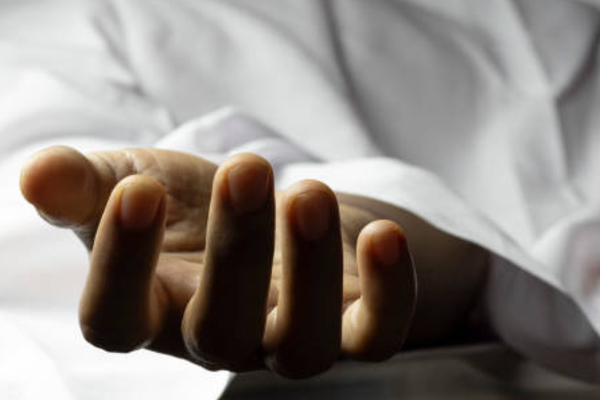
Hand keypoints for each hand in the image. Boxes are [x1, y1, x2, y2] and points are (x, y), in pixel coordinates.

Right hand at [20, 146, 417, 377]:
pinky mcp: (355, 324)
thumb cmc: (194, 203)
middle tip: (244, 169)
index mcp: (157, 309)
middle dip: (233, 251)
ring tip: (306, 191)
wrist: (269, 205)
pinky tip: (381, 233)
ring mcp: (291, 339)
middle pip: (221, 330)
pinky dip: (388, 292)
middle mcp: (223, 339)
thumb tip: (36, 174)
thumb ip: (86, 185)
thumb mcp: (137, 182)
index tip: (135, 189)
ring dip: (308, 272)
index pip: (116, 320)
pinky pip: (378, 334)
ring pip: (302, 347)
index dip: (118, 264)